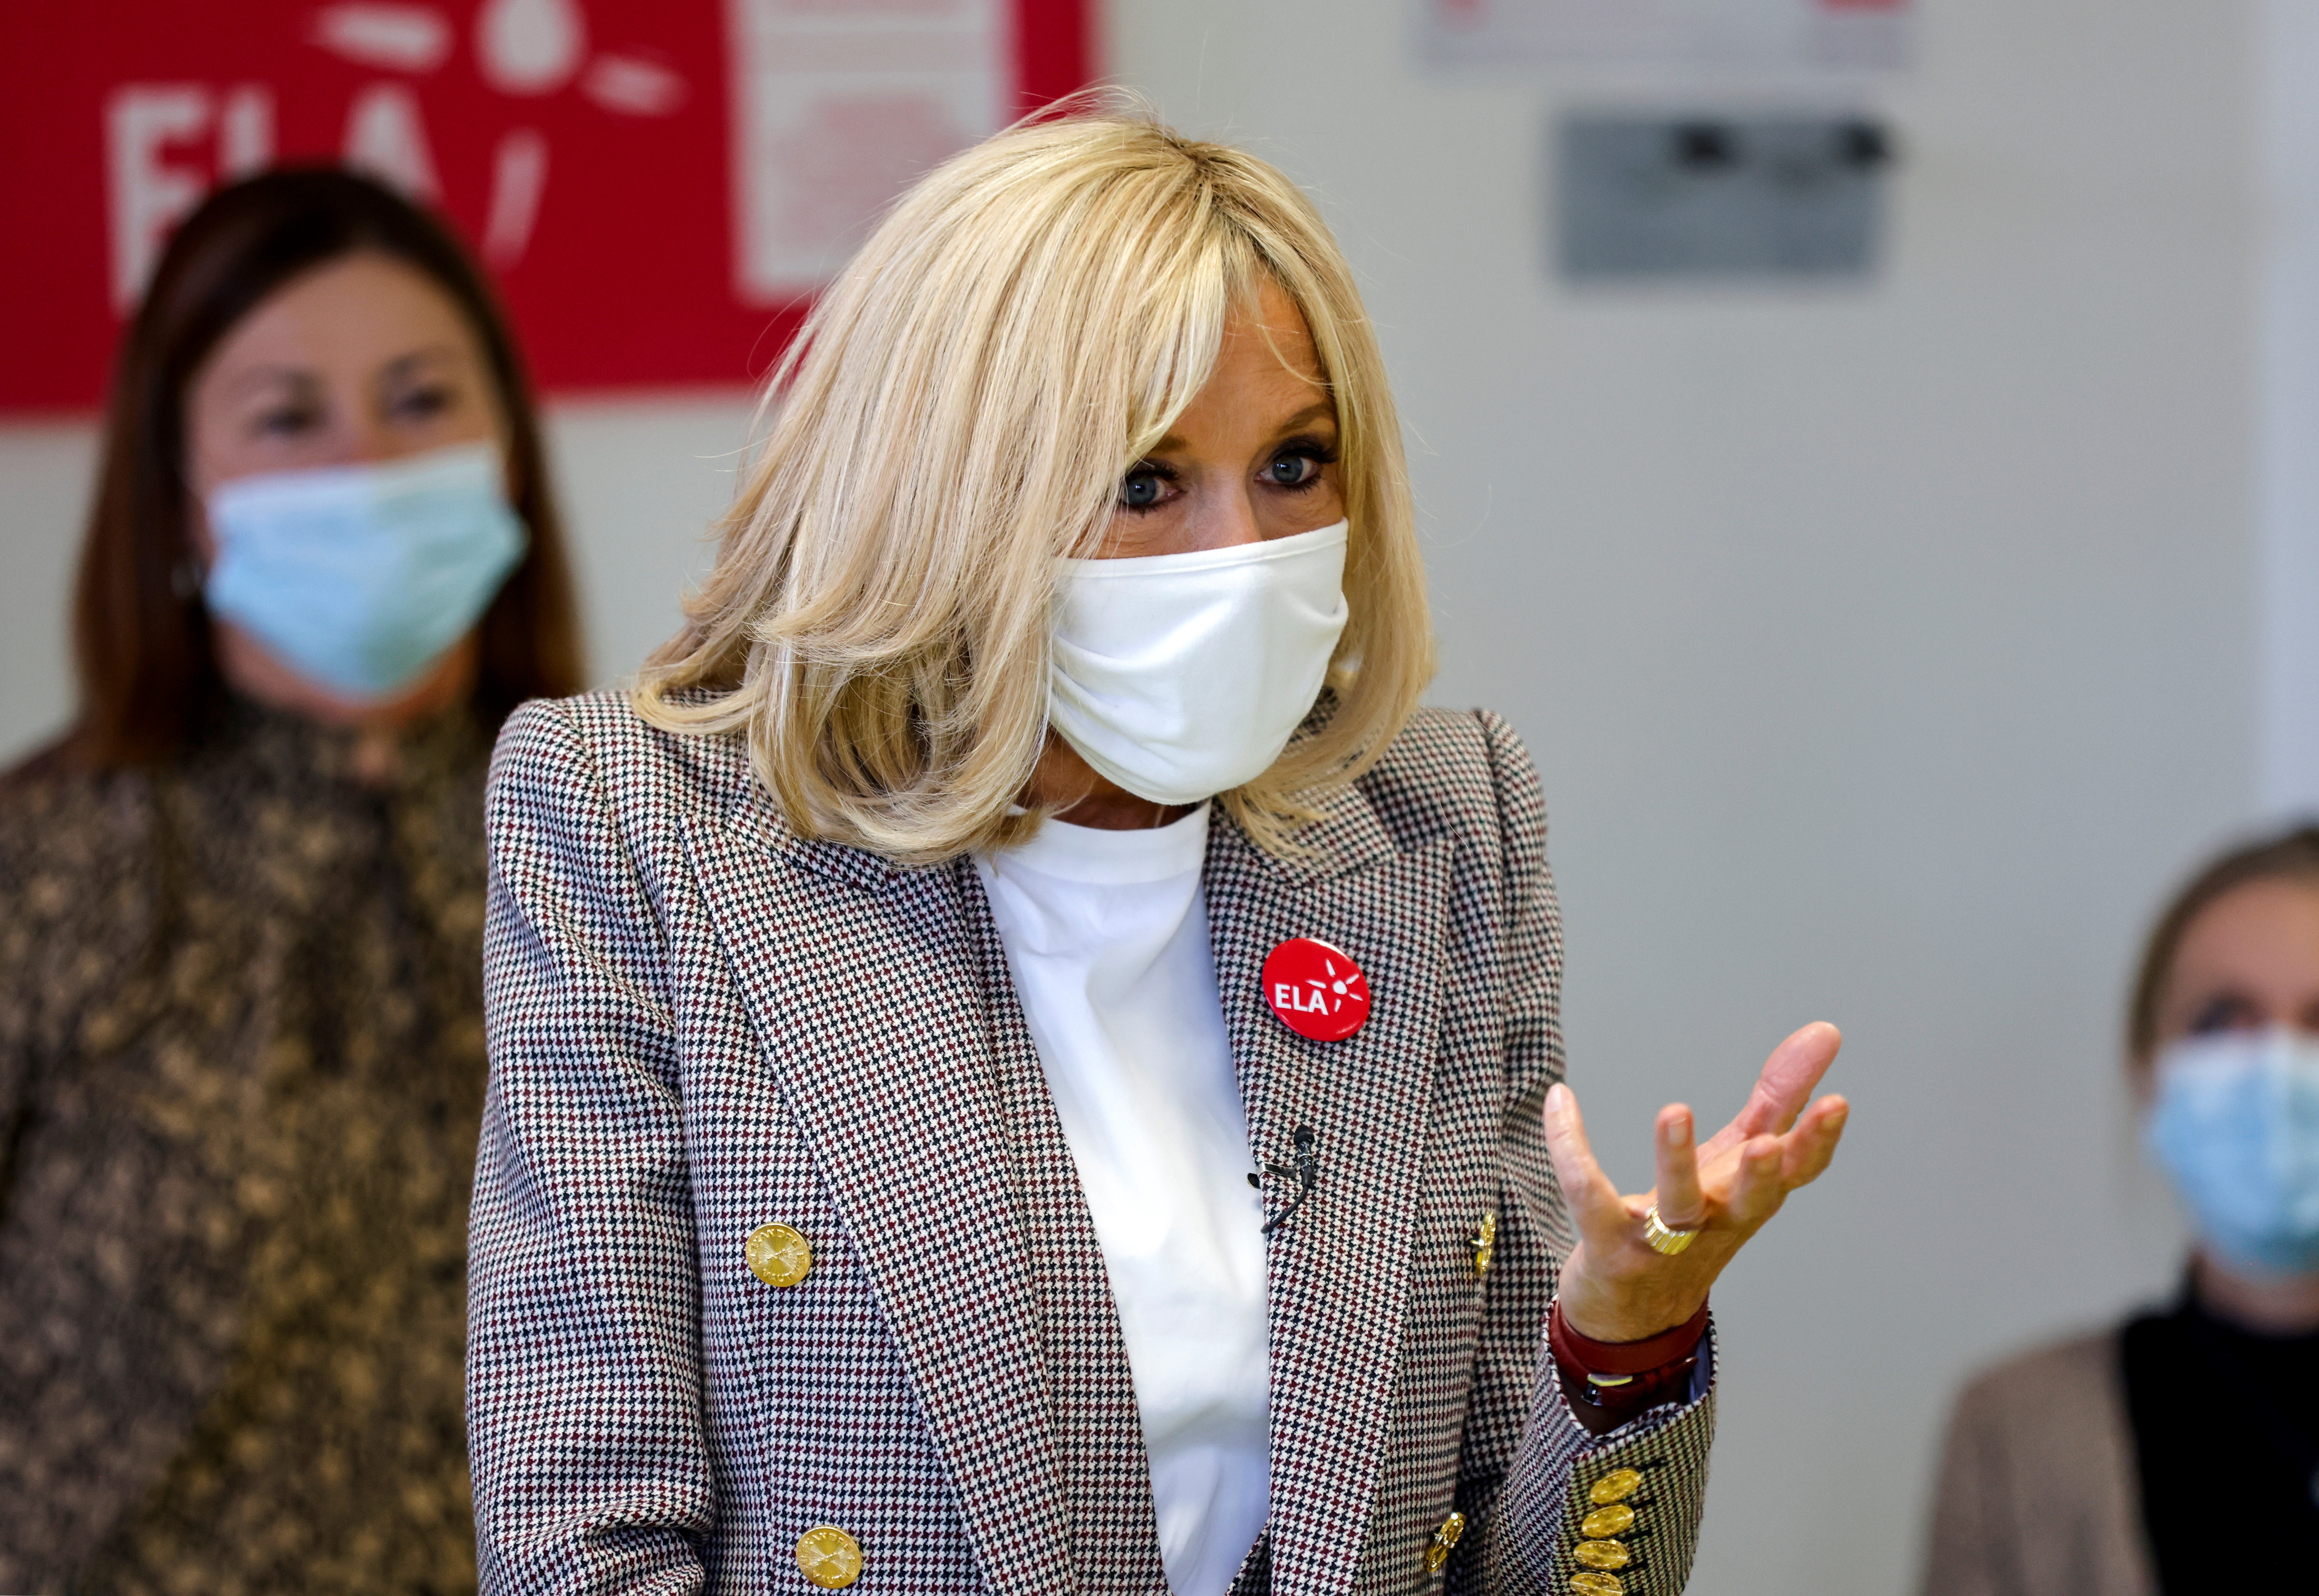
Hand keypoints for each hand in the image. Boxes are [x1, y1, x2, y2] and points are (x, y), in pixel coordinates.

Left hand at [1543, 1022, 1847, 1342]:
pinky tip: (1561, 1100)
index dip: (1818, 1143)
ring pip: (1676, 1207)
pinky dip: (1572, 1148)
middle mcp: (1716, 1223)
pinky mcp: (1610, 1247)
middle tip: (1768, 1144)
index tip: (1837, 1103)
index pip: (1797, 1174)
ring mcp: (1664, 1242)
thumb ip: (1779, 1097)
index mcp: (1750, 1198)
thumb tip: (1825, 1030)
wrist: (1632, 1315)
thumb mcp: (1737, 1158)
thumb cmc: (1697, 1223)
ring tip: (1674, 1111)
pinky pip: (1590, 1197)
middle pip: (1751, 1202)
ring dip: (1676, 1162)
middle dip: (1763, 1174)